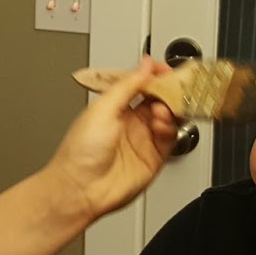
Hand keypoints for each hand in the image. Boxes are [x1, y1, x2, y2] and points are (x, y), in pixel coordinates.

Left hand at [44, 57, 178, 221]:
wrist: (80, 189)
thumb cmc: (80, 153)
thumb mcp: (103, 108)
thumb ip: (127, 85)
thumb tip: (144, 64)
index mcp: (115, 106)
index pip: (142, 84)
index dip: (155, 75)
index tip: (166, 70)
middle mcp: (130, 122)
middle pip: (159, 99)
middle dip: (169, 91)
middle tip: (175, 87)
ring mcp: (143, 139)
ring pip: (168, 118)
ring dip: (169, 109)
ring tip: (161, 110)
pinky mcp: (153, 158)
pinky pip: (170, 139)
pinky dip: (170, 128)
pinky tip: (161, 125)